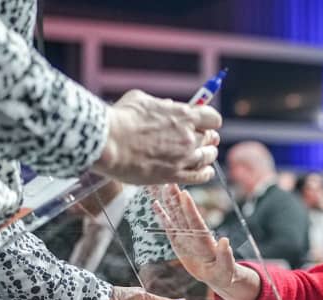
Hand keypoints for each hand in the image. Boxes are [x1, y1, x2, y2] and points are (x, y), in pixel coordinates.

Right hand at [93, 90, 221, 185]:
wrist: (109, 143)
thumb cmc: (121, 118)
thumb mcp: (142, 100)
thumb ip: (161, 104)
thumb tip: (169, 106)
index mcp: (183, 115)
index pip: (213, 118)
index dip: (209, 121)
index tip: (203, 123)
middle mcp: (188, 136)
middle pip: (210, 138)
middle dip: (206, 138)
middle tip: (201, 140)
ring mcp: (183, 157)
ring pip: (208, 157)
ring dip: (207, 155)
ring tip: (203, 155)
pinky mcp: (174, 175)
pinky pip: (200, 176)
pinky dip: (205, 173)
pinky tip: (206, 171)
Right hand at [151, 184, 261, 299]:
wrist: (217, 275)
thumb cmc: (225, 273)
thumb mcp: (226, 267)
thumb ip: (225, 255)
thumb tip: (225, 240)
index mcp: (205, 240)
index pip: (196, 222)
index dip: (190, 209)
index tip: (185, 194)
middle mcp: (194, 234)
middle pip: (183, 214)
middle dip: (176, 198)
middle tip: (169, 181)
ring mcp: (185, 235)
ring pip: (175, 215)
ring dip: (168, 201)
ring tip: (161, 185)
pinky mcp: (178, 241)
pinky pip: (168, 226)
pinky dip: (162, 215)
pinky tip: (155, 203)